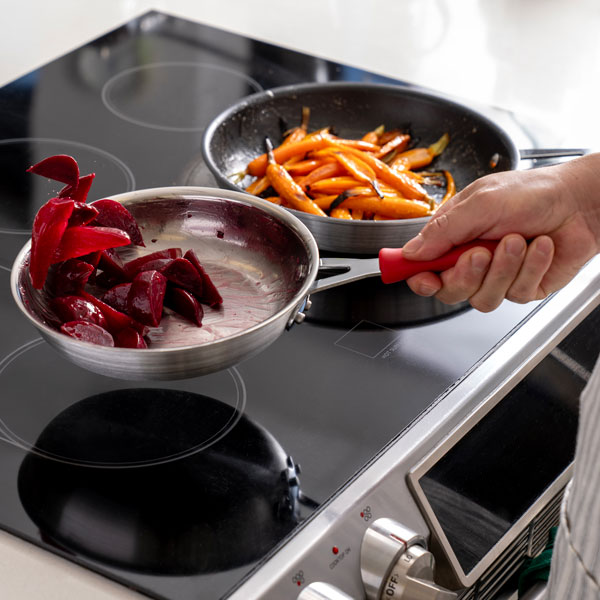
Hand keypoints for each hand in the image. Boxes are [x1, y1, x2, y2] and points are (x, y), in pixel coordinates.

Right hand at [402, 154, 599, 311]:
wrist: (580, 202)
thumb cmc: (532, 193)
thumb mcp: (480, 203)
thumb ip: (442, 230)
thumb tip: (411, 252)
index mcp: (454, 237)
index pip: (424, 268)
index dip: (419, 277)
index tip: (422, 277)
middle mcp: (472, 259)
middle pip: (449, 291)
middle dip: (466, 274)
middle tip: (480, 253)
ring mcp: (497, 276)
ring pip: (482, 298)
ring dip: (503, 269)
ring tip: (518, 240)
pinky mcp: (522, 287)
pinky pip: (515, 294)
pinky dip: (530, 268)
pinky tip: (540, 247)